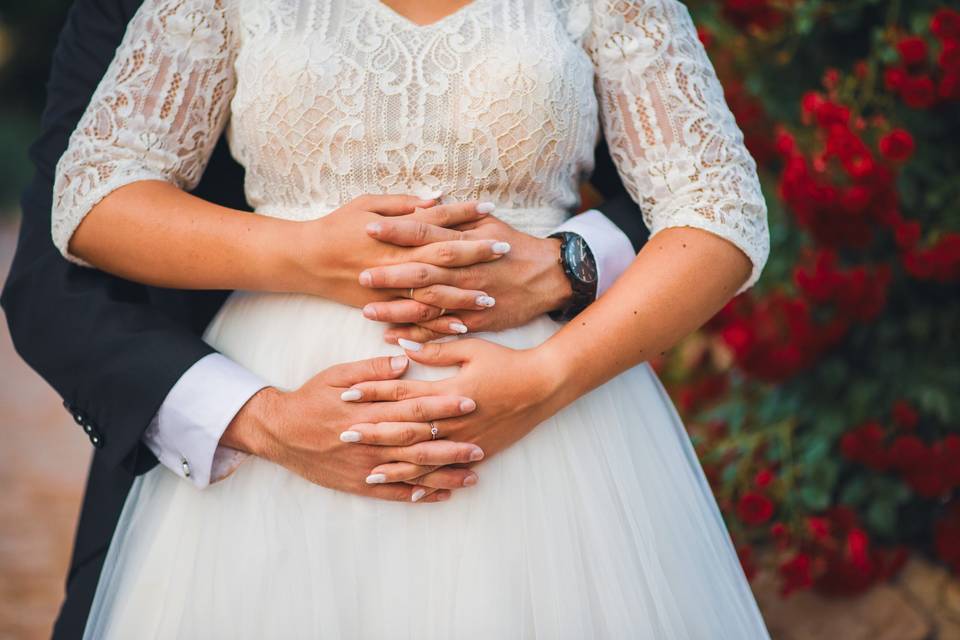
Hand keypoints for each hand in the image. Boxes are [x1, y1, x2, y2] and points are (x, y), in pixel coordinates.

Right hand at [221, 354, 485, 502]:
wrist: (279, 432)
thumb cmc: (310, 398)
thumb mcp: (337, 374)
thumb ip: (372, 369)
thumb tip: (405, 361)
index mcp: (367, 412)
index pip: (412, 408)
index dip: (442, 405)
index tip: (469, 401)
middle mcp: (369, 442)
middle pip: (418, 444)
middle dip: (452, 445)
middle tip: (481, 446)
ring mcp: (365, 466)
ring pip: (411, 473)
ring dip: (442, 475)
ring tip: (471, 475)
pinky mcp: (359, 484)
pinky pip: (394, 493)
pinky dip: (417, 494)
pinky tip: (440, 494)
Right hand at [284, 195, 506, 313]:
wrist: (306, 260)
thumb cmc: (337, 226)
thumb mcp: (366, 204)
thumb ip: (402, 204)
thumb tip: (436, 199)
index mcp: (394, 233)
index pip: (437, 222)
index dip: (464, 215)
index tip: (491, 210)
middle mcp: (396, 261)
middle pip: (444, 257)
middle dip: (476, 255)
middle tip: (505, 251)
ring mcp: (390, 286)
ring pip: (434, 292)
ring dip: (464, 295)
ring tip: (492, 297)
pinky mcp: (383, 305)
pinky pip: (415, 316)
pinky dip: (438, 322)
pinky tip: (461, 325)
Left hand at [335, 339, 568, 485]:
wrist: (544, 387)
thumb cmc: (507, 363)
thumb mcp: (472, 349)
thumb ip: (436, 351)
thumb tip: (403, 349)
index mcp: (448, 391)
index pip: (402, 392)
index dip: (373, 392)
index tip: (346, 395)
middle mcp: (454, 420)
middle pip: (406, 428)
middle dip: (373, 433)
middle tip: (344, 437)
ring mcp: (465, 440)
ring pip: (423, 457)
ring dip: (394, 465)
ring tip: (367, 473)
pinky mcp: (478, 452)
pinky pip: (448, 471)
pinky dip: (427, 483)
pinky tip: (409, 492)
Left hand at [359, 215, 572, 341]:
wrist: (549, 277)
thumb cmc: (514, 246)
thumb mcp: (488, 223)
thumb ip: (454, 216)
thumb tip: (424, 205)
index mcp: (466, 243)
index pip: (426, 232)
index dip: (397, 230)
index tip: (369, 227)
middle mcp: (466, 271)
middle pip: (422, 272)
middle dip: (389, 274)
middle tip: (359, 274)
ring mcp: (471, 299)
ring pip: (429, 306)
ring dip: (397, 310)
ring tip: (367, 312)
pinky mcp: (477, 322)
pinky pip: (444, 330)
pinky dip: (419, 336)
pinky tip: (394, 337)